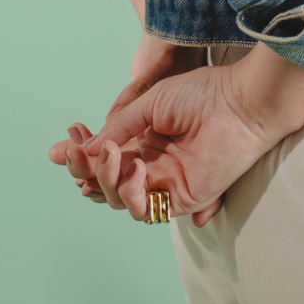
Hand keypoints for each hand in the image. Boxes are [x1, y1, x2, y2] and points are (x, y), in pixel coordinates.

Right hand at [51, 44, 303, 225]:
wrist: (240, 100)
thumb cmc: (203, 93)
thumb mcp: (149, 103)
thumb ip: (118, 127)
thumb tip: (86, 148)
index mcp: (146, 141)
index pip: (104, 158)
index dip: (81, 154)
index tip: (63, 142)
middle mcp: (153, 165)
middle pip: (105, 183)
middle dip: (83, 169)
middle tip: (73, 152)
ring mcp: (166, 183)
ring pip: (119, 199)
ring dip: (104, 180)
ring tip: (112, 154)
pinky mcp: (182, 198)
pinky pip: (145, 209)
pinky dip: (132, 193)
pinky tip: (136, 168)